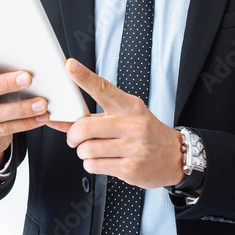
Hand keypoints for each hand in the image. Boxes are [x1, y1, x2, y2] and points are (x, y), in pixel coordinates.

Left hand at [47, 58, 184, 188]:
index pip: (103, 88)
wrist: (175, 156)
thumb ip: (94, 116)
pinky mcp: (130, 169)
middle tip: (75, 138)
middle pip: (85, 127)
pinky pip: (93, 165)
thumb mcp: (125, 116)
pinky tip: (104, 160)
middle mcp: (132, 125)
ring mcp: (133, 148)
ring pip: (86, 149)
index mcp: (129, 106)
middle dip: (73, 135)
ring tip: (94, 150)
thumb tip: (60, 117)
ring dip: (83, 152)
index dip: (84, 77)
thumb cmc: (145, 132)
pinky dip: (91, 164)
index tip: (70, 65)